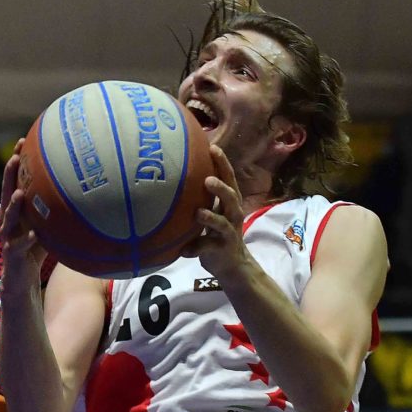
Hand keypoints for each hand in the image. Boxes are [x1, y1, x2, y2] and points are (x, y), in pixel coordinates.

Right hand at [0, 139, 47, 287]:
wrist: (21, 281)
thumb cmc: (35, 250)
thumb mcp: (47, 225)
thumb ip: (56, 210)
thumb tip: (83, 190)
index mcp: (17, 211)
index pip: (16, 181)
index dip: (18, 162)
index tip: (23, 140)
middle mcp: (9, 221)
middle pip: (7, 193)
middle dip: (10, 175)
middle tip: (15, 156)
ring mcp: (8, 238)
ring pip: (8, 218)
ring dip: (13, 205)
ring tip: (20, 192)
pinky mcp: (12, 256)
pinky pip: (19, 246)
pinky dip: (27, 240)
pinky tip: (35, 234)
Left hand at [180, 145, 249, 276]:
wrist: (231, 264)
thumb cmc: (217, 231)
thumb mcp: (213, 211)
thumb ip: (202, 197)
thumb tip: (178, 173)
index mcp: (230, 202)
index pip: (229, 178)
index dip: (223, 163)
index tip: (212, 147)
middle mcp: (233, 214)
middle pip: (231, 197)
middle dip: (220, 188)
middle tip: (207, 179)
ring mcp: (229, 232)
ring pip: (222, 223)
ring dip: (210, 217)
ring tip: (198, 213)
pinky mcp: (222, 249)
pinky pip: (207, 247)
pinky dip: (195, 248)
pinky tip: (183, 250)